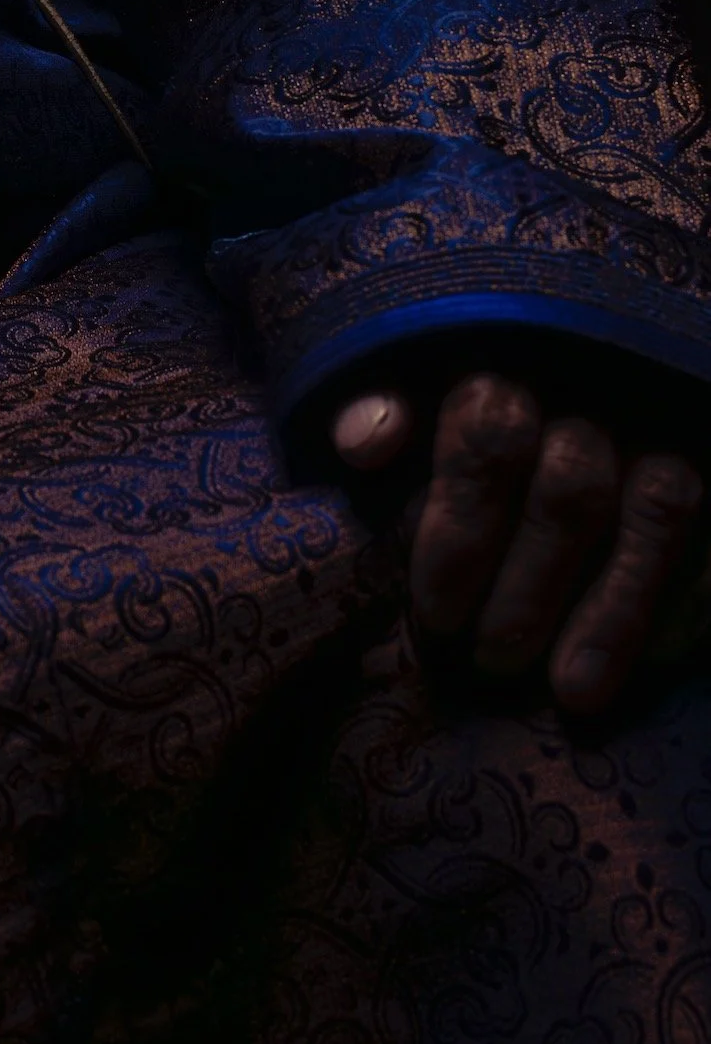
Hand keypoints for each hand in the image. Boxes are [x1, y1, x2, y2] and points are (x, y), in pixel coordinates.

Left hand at [333, 370, 701, 711]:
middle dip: (530, 588)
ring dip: (616, 612)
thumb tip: (364, 446)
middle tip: (491, 662)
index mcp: (511, 350)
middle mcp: (599, 379)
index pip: (489, 436)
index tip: (435, 615)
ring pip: (658, 514)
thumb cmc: (472, 390)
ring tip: (571, 693)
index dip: (461, 532)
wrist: (582, 355)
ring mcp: (670, 419)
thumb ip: (383, 404)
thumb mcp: (414, 375)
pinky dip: (687, 603)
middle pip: (572, 487)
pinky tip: (653, 663)